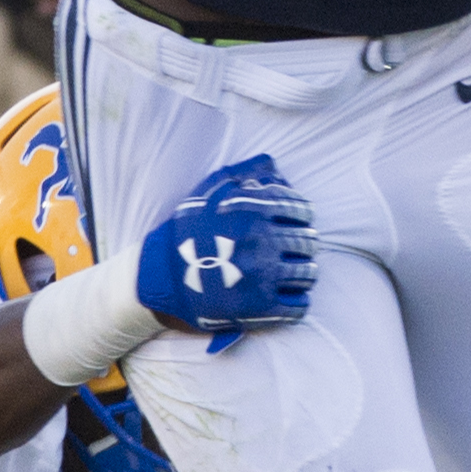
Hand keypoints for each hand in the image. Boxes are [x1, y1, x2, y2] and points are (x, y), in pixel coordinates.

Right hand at [134, 154, 316, 350]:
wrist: (163, 276)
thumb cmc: (189, 230)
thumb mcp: (209, 191)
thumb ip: (243, 173)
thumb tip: (272, 164)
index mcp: (254, 212)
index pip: (301, 210)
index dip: (302, 215)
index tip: (296, 222)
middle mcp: (263, 242)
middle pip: (307, 243)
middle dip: (304, 244)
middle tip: (295, 248)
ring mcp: (264, 276)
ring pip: (307, 273)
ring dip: (303, 272)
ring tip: (291, 271)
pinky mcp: (262, 307)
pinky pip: (298, 305)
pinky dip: (297, 300)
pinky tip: (287, 295)